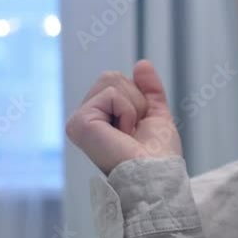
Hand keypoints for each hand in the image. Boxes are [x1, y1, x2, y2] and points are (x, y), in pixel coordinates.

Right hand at [65, 59, 182, 175]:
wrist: (158, 174)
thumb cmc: (158, 154)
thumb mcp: (156, 114)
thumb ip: (149, 90)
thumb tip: (141, 63)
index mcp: (100, 117)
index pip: (117, 80)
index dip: (139, 99)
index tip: (140, 127)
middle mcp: (86, 118)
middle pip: (111, 76)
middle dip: (136, 100)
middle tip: (134, 131)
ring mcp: (79, 120)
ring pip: (111, 80)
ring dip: (132, 106)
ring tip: (128, 133)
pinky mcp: (79, 123)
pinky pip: (111, 94)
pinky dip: (127, 111)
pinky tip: (122, 134)